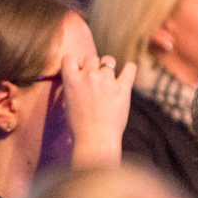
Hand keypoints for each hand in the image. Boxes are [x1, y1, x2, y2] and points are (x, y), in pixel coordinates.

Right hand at [61, 54, 133, 168]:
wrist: (95, 140)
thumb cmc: (79, 127)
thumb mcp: (67, 103)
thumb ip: (73, 87)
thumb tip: (78, 78)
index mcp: (71, 80)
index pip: (69, 57)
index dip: (74, 63)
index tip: (78, 70)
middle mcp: (88, 76)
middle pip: (90, 57)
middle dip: (92, 65)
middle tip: (94, 77)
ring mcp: (107, 81)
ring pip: (108, 60)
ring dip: (108, 66)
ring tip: (109, 78)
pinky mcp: (123, 88)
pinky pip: (130, 69)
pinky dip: (129, 69)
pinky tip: (127, 72)